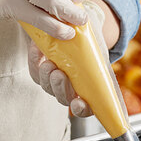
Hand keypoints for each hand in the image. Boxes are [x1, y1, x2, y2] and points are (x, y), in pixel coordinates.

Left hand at [28, 0, 106, 117]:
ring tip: (49, 63)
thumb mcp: (101, 57)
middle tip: (59, 74)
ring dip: (46, 77)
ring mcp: (53, 83)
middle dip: (60, 87)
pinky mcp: (40, 72)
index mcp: (88, 93)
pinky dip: (34, 61)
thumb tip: (106, 78)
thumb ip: (102, 68)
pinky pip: (35, 72)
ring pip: (47, 86)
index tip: (78, 103)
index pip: (84, 109)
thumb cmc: (93, 47)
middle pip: (63, 98)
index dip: (81, 109)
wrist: (77, 30)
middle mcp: (69, 91)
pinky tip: (38, 49)